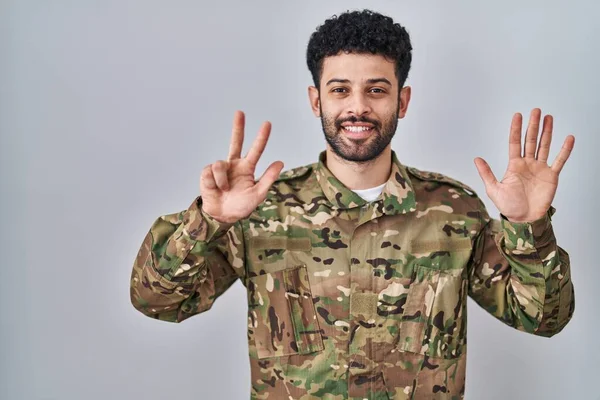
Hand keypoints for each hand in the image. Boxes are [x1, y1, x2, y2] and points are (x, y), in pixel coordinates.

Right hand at [200, 110, 283, 223]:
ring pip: (220, 164)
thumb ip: (268, 178)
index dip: (261, 137)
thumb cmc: (241, 205)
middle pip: (236, 141)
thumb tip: (280, 162)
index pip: (256, 150)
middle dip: (238, 127)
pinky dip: (214, 182)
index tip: (267, 123)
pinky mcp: (207, 173)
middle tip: (240, 112)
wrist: (222, 215)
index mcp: (247, 168)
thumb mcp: (258, 194)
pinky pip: (210, 171)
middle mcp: (234, 164)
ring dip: (222, 180)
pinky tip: (215, 188)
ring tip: (224, 189)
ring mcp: (221, 168)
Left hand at [474, 108, 574, 222]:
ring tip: (548, 117)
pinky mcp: (551, 176)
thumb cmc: (508, 206)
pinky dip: (565, 150)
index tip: (518, 115)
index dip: (516, 129)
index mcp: (514, 165)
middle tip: (536, 110)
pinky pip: (560, 161)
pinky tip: (568, 138)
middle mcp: (528, 164)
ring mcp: (540, 169)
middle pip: (531, 140)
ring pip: (544, 146)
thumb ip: (487, 173)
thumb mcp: (494, 189)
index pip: (515, 143)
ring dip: (547, 132)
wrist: (524, 219)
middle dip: (533, 126)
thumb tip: (476, 158)